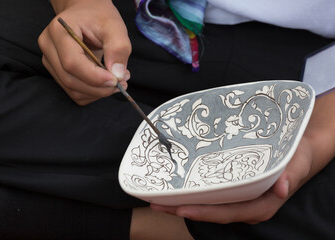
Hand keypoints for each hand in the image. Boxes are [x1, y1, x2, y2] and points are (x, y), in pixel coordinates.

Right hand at [38, 0, 130, 104]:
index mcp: (59, 31)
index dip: (95, 77)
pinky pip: (74, 93)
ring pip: (72, 90)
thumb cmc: (98, 16)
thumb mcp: (114, 26)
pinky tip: (105, 83)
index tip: (117, 80)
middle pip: (70, 80)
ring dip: (97, 92)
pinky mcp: (56, 72)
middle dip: (99, 88)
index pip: (72, 63)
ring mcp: (50, 61)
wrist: (86, 13)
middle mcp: (49, 47)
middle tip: (122, 82)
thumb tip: (117, 75)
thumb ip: (118, 48)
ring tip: (117, 80)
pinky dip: (92, 93)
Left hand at [151, 92, 334, 223]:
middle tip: (156, 202)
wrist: (298, 149)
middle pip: (210, 211)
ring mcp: (236, 197)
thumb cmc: (297, 155)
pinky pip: (209, 192)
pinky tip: (177, 184)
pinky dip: (192, 190)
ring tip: (158, 195)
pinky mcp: (231, 187)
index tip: (181, 208)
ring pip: (206, 203)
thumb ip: (291, 175)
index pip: (227, 212)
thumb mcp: (297, 162)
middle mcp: (244, 205)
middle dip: (182, 208)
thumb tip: (281, 189)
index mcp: (259, 205)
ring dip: (182, 201)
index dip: (203, 212)